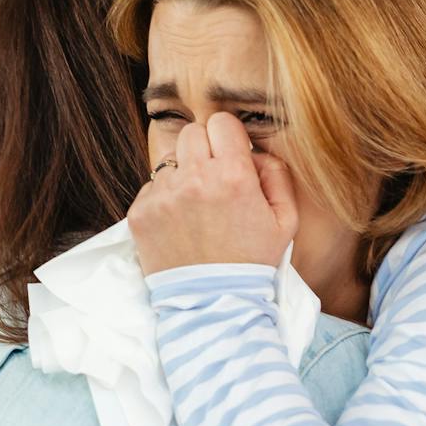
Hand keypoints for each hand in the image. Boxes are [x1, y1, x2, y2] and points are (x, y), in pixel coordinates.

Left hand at [129, 112, 299, 274]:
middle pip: (192, 132)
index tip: (230, 154)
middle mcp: (194, 179)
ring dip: (183, 175)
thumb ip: (277, 174)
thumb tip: (255, 152)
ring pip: (170, 160)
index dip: (228, 136)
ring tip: (196, 206)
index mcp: (232, 176)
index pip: (221, 122)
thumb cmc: (253, 263)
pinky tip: (180, 223)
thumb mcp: (285, 221)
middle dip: (204, 149)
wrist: (214, 304)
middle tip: (213, 177)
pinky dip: (164, 199)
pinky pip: (151, 188)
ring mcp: (163, 196)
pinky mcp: (140, 213)